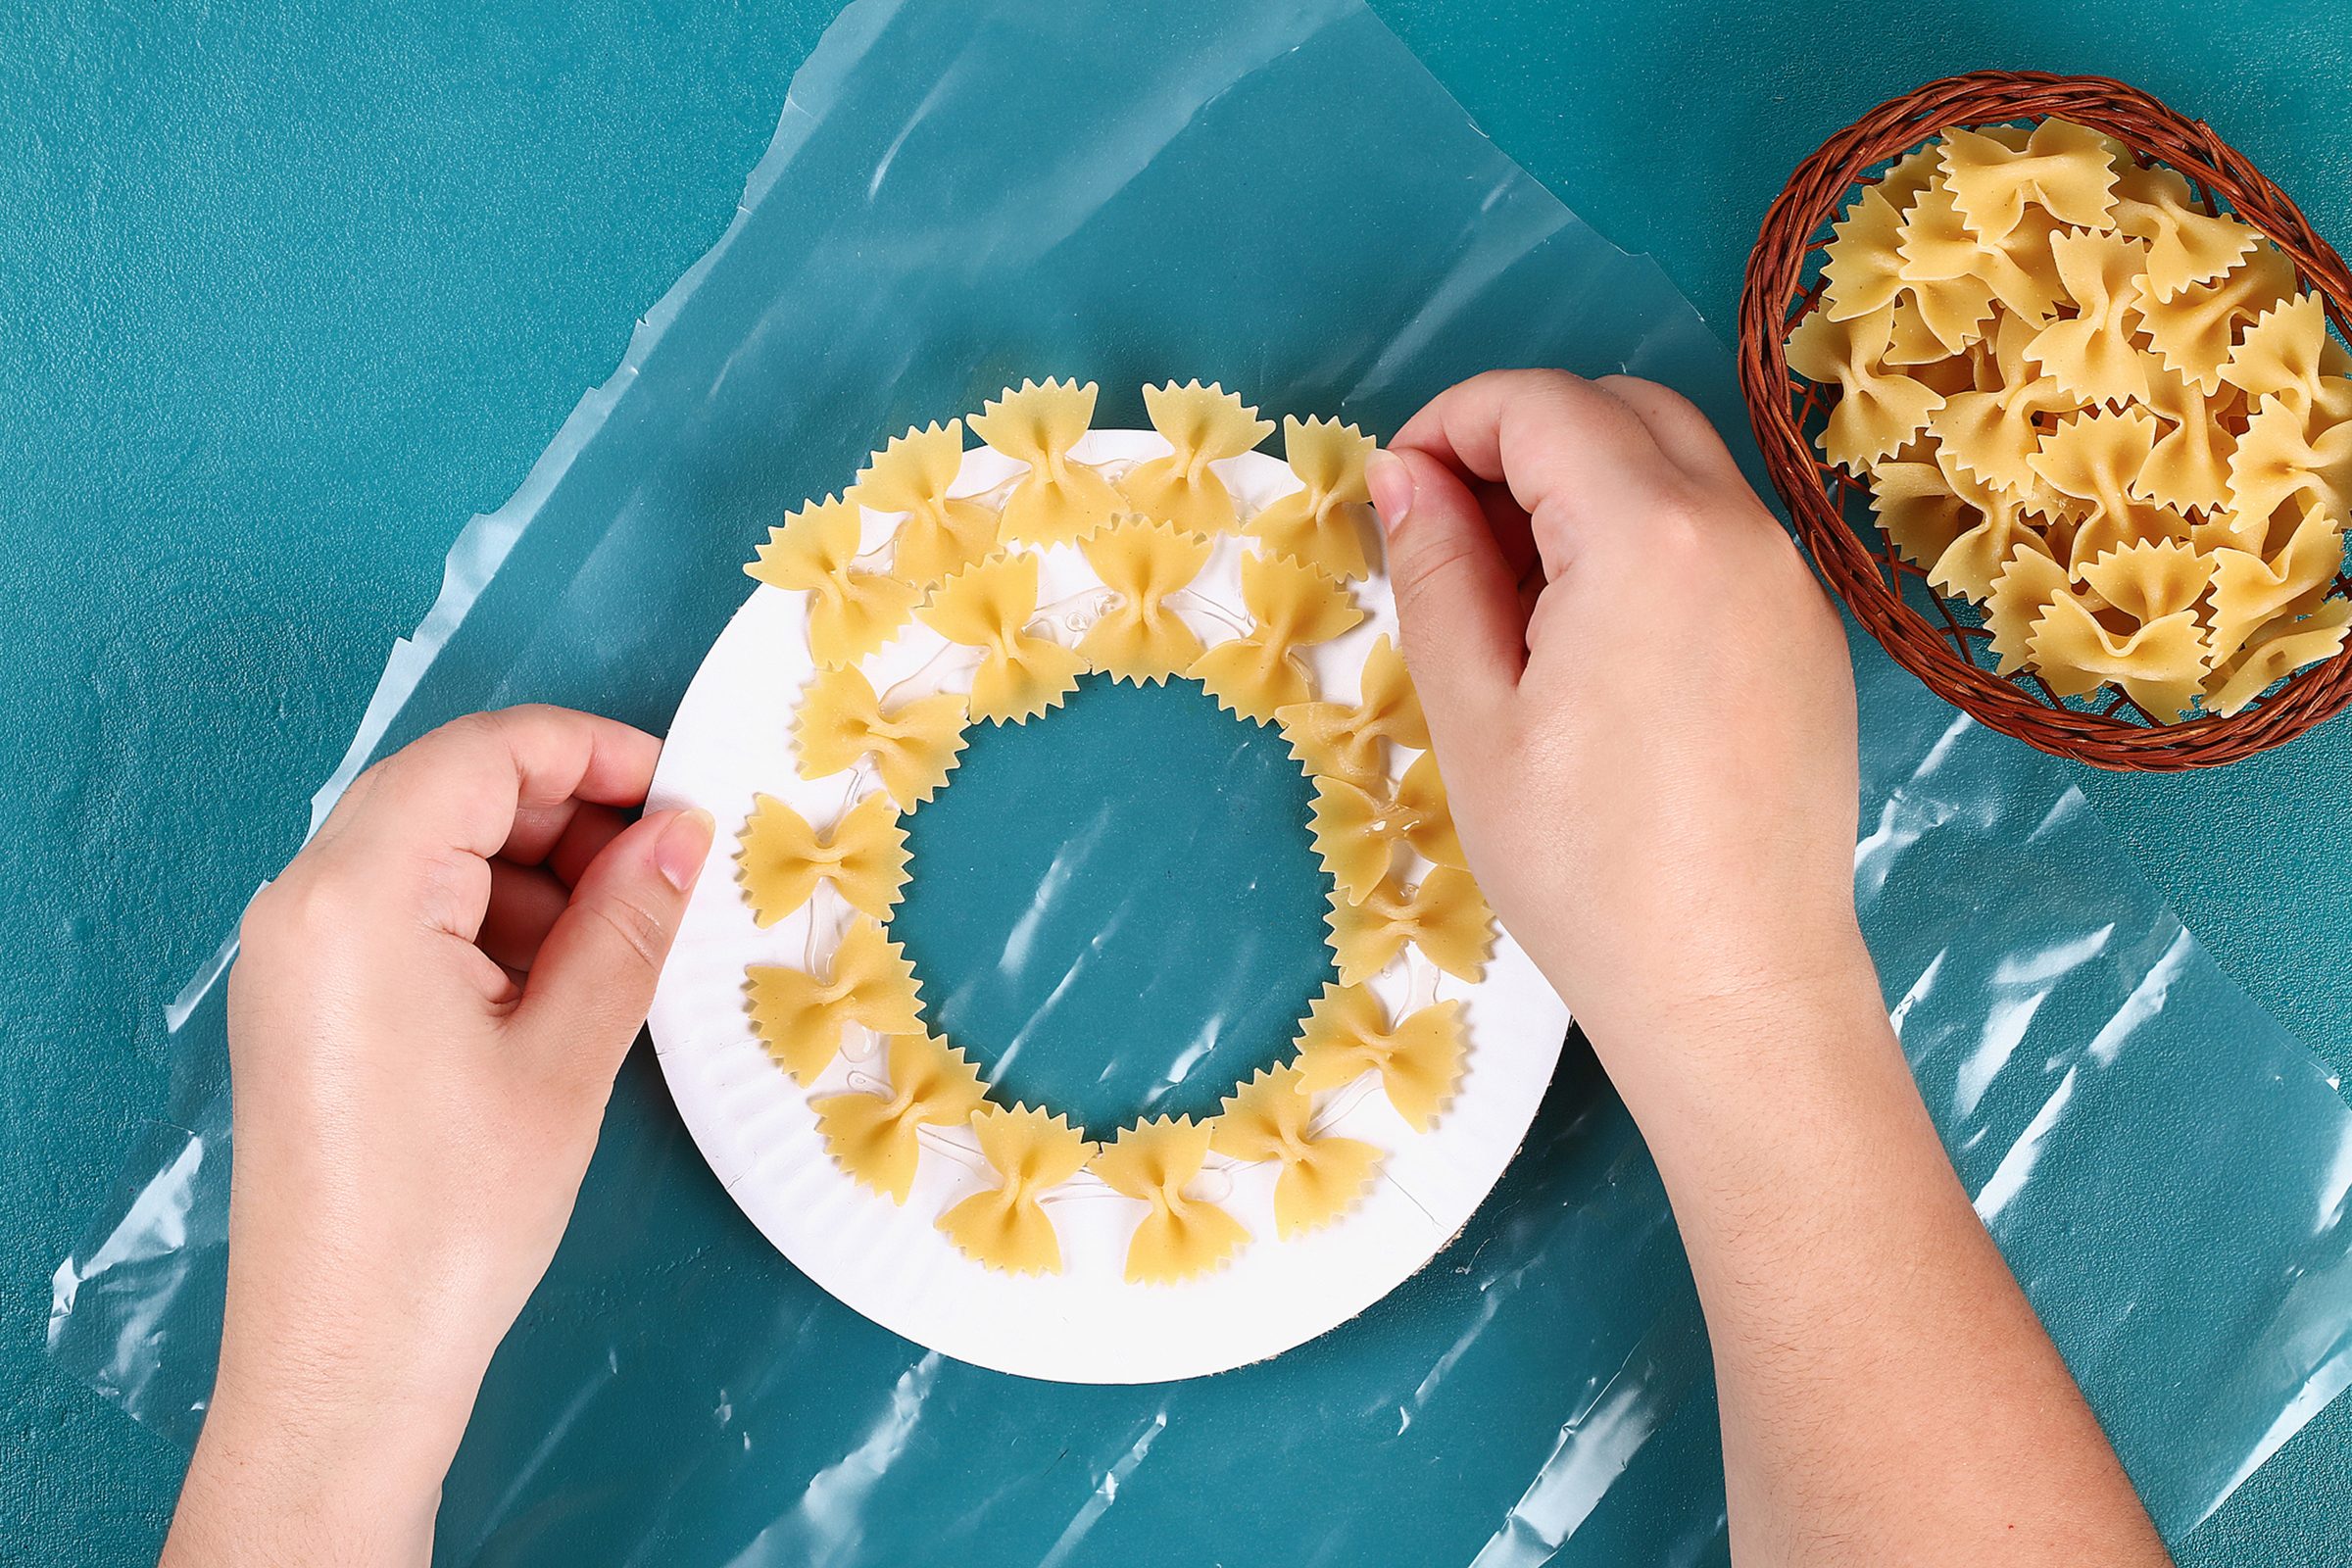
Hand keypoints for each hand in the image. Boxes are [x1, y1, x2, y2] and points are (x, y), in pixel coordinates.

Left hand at [163, 705, 713, 1566]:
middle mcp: (303, 904)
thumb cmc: (451, 1216)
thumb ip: (629, 922)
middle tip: (668, 868)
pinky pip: (403, 914)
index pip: (481, 755)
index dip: (593, 753)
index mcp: (356, 895)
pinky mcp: (304, 1005)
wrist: (347, 1362)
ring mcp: (292, 956)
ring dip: (535, 873)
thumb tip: (683, 832)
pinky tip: (561, 983)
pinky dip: (490, 922)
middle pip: (449, 793)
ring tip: (624, 941)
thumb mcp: (569, 1054)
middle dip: (568, 814)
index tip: (681, 791)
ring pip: (431, 852)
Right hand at [1368, 370, 1866, 1102]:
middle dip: (1521, 441)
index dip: (1449, 424)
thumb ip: (1436, 570)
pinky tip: (1595, 645)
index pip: (1538, 405)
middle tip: (1448, 538)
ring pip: (1678, 464)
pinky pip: (1721, 536)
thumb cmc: (1587, 870)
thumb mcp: (1474, 716)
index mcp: (1648, 536)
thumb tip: (1405, 475)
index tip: (1398, 493)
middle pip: (1618, 410)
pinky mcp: (1810, 636)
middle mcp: (1740, 530)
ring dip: (1586, 487)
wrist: (1735, 987)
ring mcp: (1790, 582)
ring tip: (1515, 603)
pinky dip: (1647, 540)